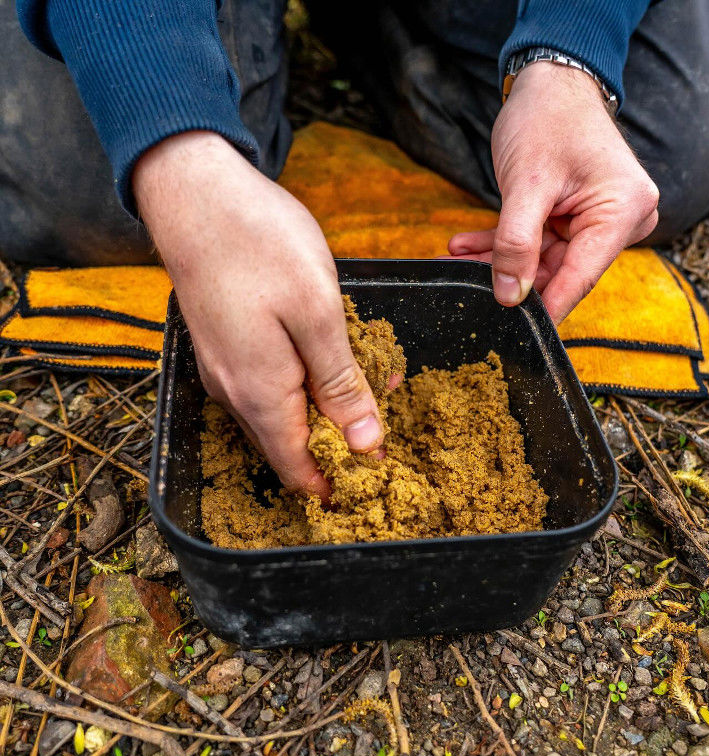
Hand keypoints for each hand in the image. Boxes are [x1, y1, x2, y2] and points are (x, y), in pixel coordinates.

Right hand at [133, 132, 385, 496]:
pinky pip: (267, 385)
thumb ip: (340, 385)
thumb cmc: (260, 245)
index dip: (339, 481)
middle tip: (386, 412)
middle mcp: (234, 394)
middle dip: (340, 442)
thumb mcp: (318, 314)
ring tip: (372, 379)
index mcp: (260, 396)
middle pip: (290, 447)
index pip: (300, 471)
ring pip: (280, 415)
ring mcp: (223, 370)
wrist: (193, 192)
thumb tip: (365, 444)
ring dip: (326, 408)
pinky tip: (332, 352)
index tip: (378, 469)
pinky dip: (304, 382)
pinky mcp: (223, 347)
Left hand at [448, 62, 658, 322]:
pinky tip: (465, 245)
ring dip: (498, 260)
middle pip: (560, 271)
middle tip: (465, 288)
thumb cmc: (546, 119)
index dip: (544, 308)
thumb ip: (516, 244)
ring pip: (542, 259)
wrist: (550, 81)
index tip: (513, 333)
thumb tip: (509, 297)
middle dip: (510, 278)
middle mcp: (619, 220)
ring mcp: (598, 220)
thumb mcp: (526, 184)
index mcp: (622, 211)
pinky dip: (503, 244)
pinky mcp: (576, 217)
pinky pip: (537, 242)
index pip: (579, 277)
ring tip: (456, 258)